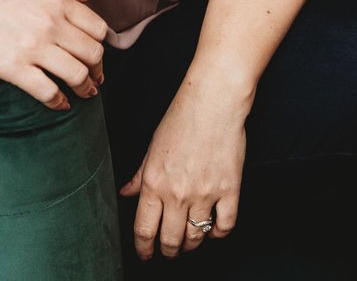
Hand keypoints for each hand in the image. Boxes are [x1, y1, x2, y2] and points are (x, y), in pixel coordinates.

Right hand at [0, 0, 107, 108]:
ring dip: (85, 88)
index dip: (101, 45)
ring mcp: (33, 46)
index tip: (97, 55)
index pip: (97, 27)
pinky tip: (58, 104)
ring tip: (83, 94)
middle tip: (95, 78)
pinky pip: (47, 91)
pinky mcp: (13, 68)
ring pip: (77, 75)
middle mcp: (51, 22)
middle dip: (98, 69)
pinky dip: (58, 101)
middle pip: (93, 54)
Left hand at [119, 83, 246, 259]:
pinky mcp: (229, 191)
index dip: (143, 247)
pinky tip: (213, 229)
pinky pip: (224, 227)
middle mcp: (177, 193)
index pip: (144, 228)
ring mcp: (205, 194)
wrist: (212, 103)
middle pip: (170, 240)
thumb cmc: (181, 119)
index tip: (145, 254)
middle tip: (168, 250)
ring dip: (191, 244)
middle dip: (168, 250)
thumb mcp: (152, 147)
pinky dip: (218, 234)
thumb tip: (126, 193)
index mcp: (154, 182)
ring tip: (189, 241)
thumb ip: (139, 175)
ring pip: (196, 237)